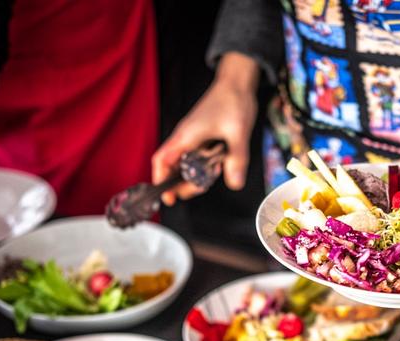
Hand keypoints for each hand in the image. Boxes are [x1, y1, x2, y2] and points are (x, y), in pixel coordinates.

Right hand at [152, 53, 258, 204]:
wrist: (236, 83)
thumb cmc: (233, 101)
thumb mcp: (238, 133)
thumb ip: (237, 159)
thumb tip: (235, 183)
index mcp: (186, 136)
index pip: (162, 161)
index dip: (161, 181)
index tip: (168, 197)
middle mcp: (184, 138)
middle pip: (172, 168)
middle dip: (183, 183)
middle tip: (201, 188)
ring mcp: (191, 137)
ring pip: (184, 164)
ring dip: (196, 175)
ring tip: (213, 174)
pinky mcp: (200, 136)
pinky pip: (195, 156)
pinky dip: (203, 165)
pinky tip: (217, 165)